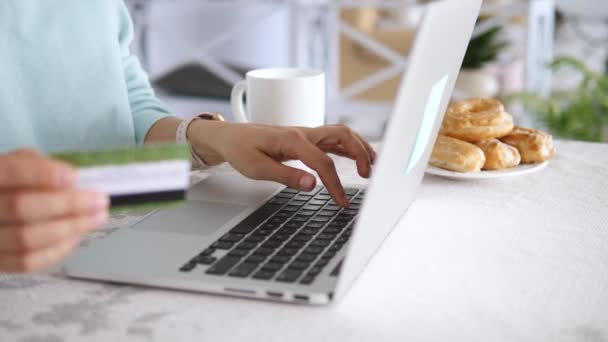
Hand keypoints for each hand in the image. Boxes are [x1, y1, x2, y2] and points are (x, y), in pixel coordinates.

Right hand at [0, 149, 108, 272]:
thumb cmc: (12, 183)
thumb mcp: (20, 163)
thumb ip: (40, 167)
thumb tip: (71, 182)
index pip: (11, 172)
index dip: (42, 175)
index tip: (74, 178)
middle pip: (22, 208)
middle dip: (68, 205)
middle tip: (100, 202)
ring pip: (27, 238)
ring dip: (69, 228)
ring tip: (96, 218)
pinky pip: (27, 262)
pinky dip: (57, 250)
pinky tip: (75, 237)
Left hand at [188, 122, 375, 206]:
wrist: (230, 137)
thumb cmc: (241, 150)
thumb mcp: (257, 169)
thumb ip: (287, 176)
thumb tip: (312, 185)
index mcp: (293, 140)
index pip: (323, 162)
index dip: (335, 184)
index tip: (341, 201)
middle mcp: (303, 133)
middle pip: (342, 136)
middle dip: (360, 153)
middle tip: (369, 174)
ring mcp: (306, 134)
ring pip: (341, 134)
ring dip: (359, 147)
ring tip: (372, 165)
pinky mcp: (305, 139)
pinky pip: (333, 140)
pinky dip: (349, 147)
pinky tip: (357, 158)